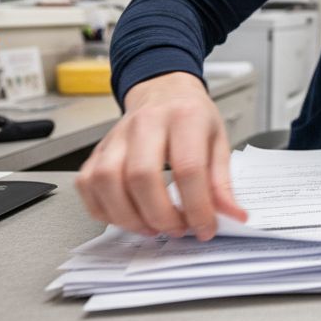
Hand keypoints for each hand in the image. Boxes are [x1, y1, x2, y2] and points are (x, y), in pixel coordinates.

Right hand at [75, 71, 246, 239]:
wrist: (163, 90)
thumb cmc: (192, 116)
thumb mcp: (219, 141)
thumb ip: (222, 182)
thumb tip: (233, 216)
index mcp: (184, 117)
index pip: (188, 168)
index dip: (197, 207)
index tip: (205, 228)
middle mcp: (146, 123)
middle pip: (141, 176)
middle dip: (160, 215)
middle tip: (178, 229)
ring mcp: (117, 136)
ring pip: (107, 181)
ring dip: (129, 216)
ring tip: (152, 228)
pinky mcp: (98, 149)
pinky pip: (87, 184)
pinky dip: (103, 210)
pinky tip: (126, 217)